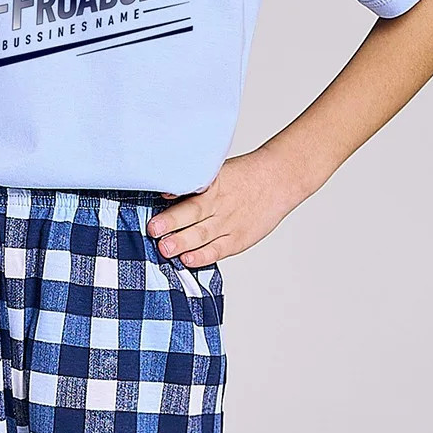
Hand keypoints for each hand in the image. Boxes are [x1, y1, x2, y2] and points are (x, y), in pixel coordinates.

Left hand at [145, 148, 304, 266]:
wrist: (278, 180)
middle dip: (172, 224)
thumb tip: (165, 192)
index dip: (172, 202)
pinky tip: (188, 259)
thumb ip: (194, 185)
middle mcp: (220, 205)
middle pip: (193, 214)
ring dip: (183, 242)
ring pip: (203, 235)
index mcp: (213, 185)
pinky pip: (218, 249)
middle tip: (154, 230)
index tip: (156, 208)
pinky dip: (203, 256)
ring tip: (166, 249)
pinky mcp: (238, 239)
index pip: (190, 195)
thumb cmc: (243, 176)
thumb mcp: (218, 172)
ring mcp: (229, 223)